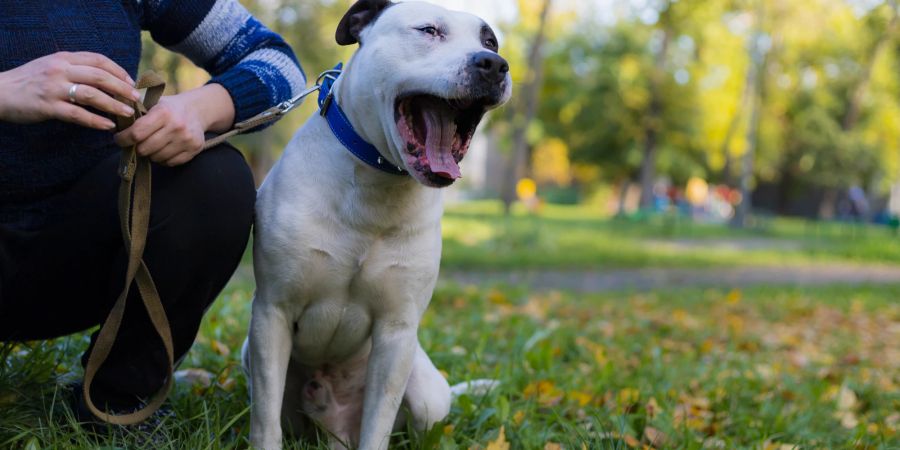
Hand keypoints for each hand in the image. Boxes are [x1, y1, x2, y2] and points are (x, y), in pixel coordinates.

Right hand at [0, 52, 139, 129]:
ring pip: (92, 95)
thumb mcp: (52, 66)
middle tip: (136, 99)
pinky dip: (95, 121)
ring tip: (128, 113)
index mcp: (63, 58)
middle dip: (122, 88)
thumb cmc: (30, 81)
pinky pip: (77, 114)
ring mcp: (54, 88)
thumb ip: (75, 68)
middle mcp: (60, 70)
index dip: (118, 70)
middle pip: (100, 76)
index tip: (131, 81)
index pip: (98, 59)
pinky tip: (108, 126)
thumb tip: (105, 78)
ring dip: (113, 104)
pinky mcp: (48, 106)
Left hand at [114, 84, 234, 166]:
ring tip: (151, 145)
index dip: (123, 139)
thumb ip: (133, 110)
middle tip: (134, 143)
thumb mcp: (152, 102)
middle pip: (145, 149)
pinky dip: (163, 159)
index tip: (119, 139)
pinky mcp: (194, 149)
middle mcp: (177, 126)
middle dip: (136, 148)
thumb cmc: (168, 108)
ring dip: (150, 154)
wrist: (198, 110)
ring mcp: (187, 139)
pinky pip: (170, 163)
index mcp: (164, 112)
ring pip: (157, 158)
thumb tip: (111, 121)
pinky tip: (163, 149)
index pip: (136, 133)